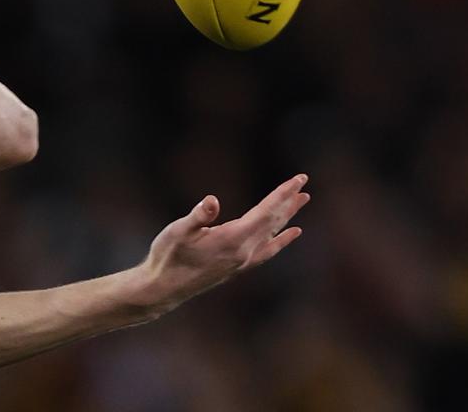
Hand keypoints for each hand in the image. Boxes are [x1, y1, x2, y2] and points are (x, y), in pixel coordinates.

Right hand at [138, 174, 310, 312]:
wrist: (164, 289)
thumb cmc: (167, 257)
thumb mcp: (177, 231)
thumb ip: (198, 216)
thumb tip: (213, 201)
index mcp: (232, 240)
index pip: (265, 213)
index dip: (282, 195)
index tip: (298, 179)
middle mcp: (243, 252)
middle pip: (274, 222)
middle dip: (289, 201)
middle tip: (303, 182)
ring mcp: (243, 262)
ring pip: (273, 234)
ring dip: (288, 216)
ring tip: (302, 200)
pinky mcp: (238, 267)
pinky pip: (268, 250)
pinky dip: (281, 239)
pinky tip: (290, 233)